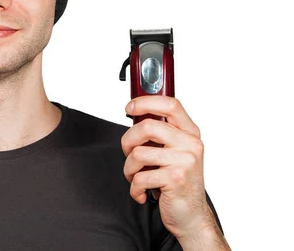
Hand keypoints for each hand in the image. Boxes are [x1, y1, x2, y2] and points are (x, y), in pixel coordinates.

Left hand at [120, 95, 216, 239]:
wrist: (192, 216)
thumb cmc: (177, 182)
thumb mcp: (173, 152)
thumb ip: (160, 134)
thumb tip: (136, 114)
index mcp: (190, 133)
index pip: (171, 104)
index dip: (146, 102)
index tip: (130, 107)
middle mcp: (191, 144)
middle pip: (146, 126)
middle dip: (128, 141)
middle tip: (128, 153)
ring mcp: (185, 161)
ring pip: (138, 153)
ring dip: (129, 169)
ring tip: (137, 177)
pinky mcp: (176, 179)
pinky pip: (140, 177)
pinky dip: (134, 188)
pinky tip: (142, 192)